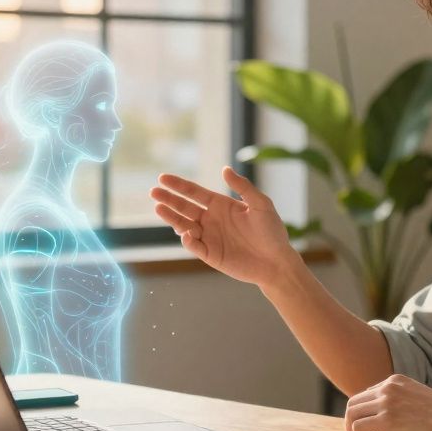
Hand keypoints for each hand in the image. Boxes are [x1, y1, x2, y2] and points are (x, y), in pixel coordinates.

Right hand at [150, 166, 299, 286]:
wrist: (277, 261)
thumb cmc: (272, 231)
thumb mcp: (261, 204)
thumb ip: (243, 187)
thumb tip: (225, 169)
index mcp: (221, 205)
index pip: (194, 193)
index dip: (179, 185)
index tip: (162, 178)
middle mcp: (211, 220)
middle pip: (184, 208)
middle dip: (169, 200)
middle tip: (153, 192)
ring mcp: (209, 237)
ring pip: (184, 226)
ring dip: (171, 218)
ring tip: (159, 208)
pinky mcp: (210, 255)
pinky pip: (194, 246)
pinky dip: (188, 240)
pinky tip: (186, 233)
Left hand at [344, 374, 431, 430]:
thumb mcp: (417, 397)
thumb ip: (401, 399)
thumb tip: (388, 414)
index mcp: (394, 380)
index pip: (365, 395)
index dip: (365, 413)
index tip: (372, 427)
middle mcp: (386, 387)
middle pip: (353, 403)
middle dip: (353, 421)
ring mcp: (385, 402)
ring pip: (351, 414)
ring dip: (353, 430)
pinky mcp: (386, 419)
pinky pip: (357, 427)